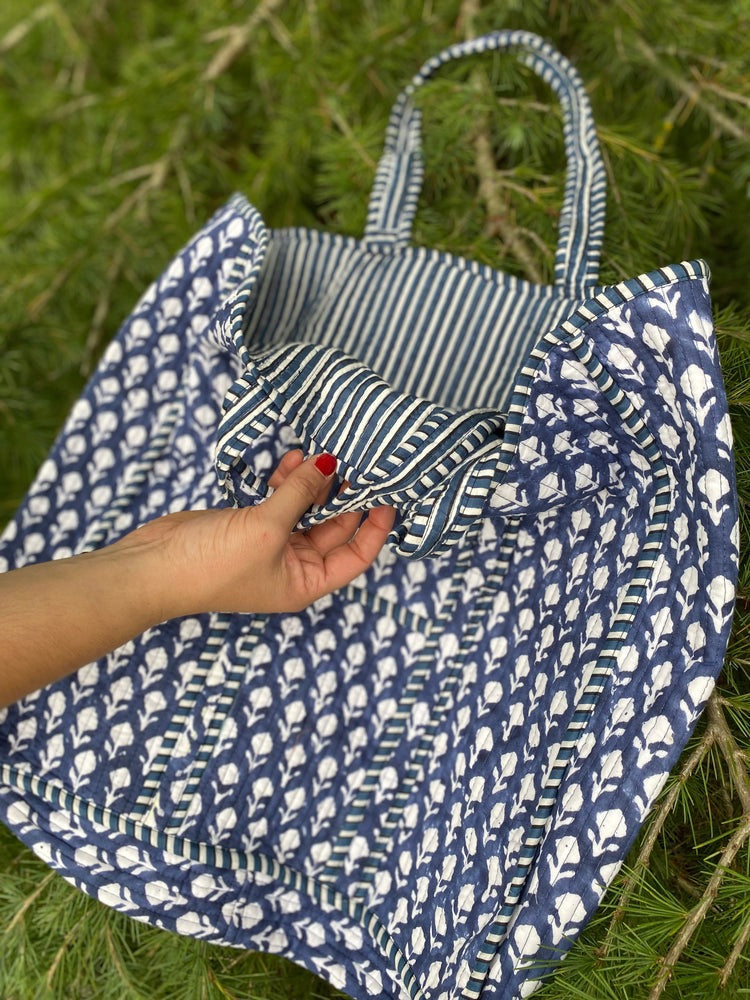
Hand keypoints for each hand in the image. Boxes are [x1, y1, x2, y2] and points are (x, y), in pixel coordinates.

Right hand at [116, 449, 396, 617]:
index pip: (357, 555)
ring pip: (307, 508)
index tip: (388, 493)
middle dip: (343, 494)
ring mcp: (270, 543)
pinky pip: (280, 499)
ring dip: (314, 481)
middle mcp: (294, 566)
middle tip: (357, 459)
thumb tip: (329, 463)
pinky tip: (293, 457)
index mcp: (306, 581)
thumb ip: (300, 494)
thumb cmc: (213, 565)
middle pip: (334, 526)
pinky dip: (288, 479)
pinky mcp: (249, 523)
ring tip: (321, 451)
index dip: (375, 526)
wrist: (152, 567)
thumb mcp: (267, 528)